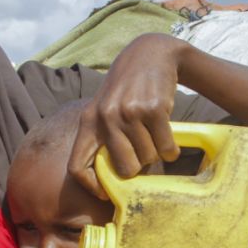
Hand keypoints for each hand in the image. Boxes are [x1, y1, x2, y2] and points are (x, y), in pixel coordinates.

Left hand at [68, 33, 187, 198]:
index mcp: (88, 121)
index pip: (77, 166)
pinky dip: (171, 149)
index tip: (106, 193)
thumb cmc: (126, 90)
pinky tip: (168, 137)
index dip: (90, 186)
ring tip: (154, 135)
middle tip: (143, 155)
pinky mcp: (154, 109)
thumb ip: (102, 138)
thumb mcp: (104, 109)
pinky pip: (166, 148)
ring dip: (156, 154)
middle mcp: (105, 117)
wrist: (150, 54)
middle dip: (137, 168)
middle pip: (123, 168)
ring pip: (147, 158)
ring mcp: (130, 112)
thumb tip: (111, 182)